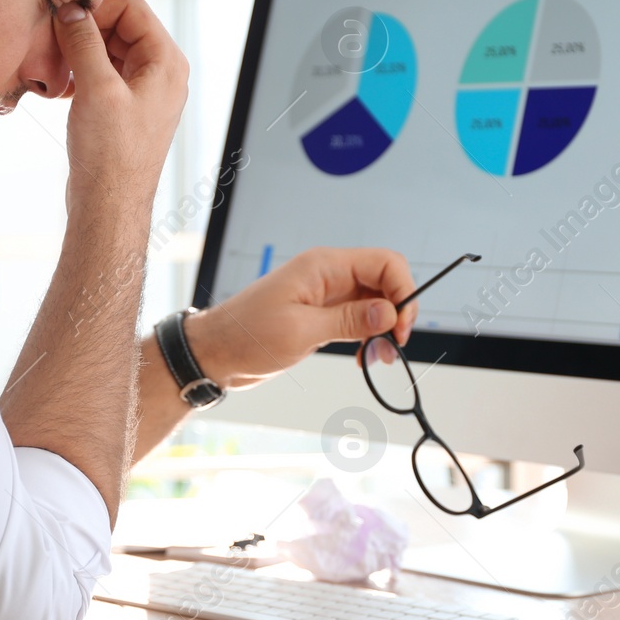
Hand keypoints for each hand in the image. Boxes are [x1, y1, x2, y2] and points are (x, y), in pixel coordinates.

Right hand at [53, 0, 187, 214]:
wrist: (109, 204)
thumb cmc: (111, 154)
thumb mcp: (96, 88)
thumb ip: (84, 42)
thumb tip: (71, 11)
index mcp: (166, 62)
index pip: (132, 7)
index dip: (96, 10)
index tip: (65, 24)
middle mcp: (161, 73)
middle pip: (120, 27)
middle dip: (85, 33)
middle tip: (54, 47)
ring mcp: (144, 91)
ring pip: (108, 51)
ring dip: (79, 54)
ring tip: (56, 70)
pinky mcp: (125, 108)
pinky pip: (102, 74)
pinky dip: (81, 74)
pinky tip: (62, 89)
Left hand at [185, 247, 417, 390]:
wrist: (216, 352)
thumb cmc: (246, 336)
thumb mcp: (300, 331)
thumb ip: (349, 320)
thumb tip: (389, 313)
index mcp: (323, 266)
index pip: (385, 262)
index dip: (403, 291)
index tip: (401, 326)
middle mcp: (328, 275)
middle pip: (385, 281)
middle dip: (397, 313)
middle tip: (393, 346)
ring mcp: (326, 295)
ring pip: (376, 302)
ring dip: (385, 329)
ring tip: (378, 357)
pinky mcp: (322, 314)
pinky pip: (359, 318)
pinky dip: (369, 337)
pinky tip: (364, 356)